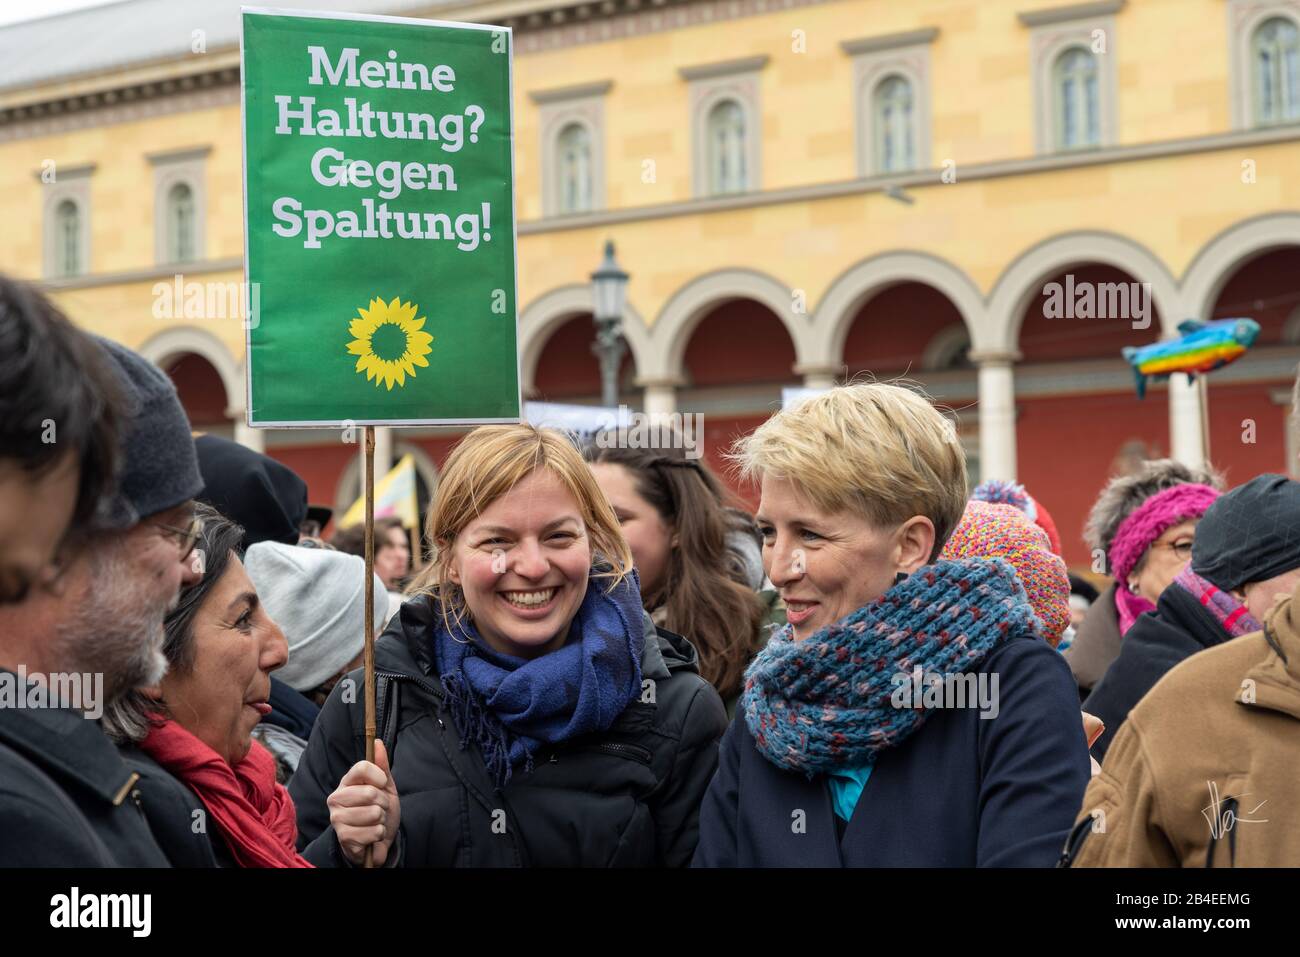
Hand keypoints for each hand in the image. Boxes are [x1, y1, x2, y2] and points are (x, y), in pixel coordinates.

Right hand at [327, 740, 400, 865]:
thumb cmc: (379, 810)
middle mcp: (336, 798)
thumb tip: (377, 742)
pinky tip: (370, 835)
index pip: (362, 767)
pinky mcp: (342, 837)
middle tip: (378, 808)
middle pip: (370, 792)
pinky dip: (378, 834)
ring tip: (374, 822)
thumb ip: (381, 766)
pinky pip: (373, 831)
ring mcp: (337, 818)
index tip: (382, 783)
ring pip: (374, 813)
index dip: (378, 776)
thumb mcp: (385, 787)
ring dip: (381, 820)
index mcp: (346, 782)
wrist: (377, 840)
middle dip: (383, 803)